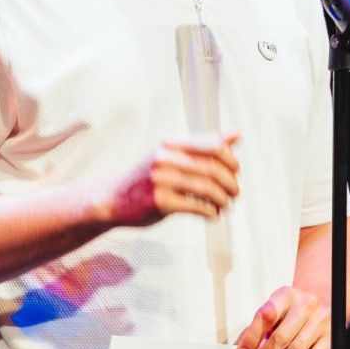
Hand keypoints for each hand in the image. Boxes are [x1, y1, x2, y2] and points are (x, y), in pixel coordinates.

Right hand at [108, 132, 240, 226]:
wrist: (113, 199)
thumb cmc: (148, 177)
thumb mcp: (172, 155)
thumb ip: (204, 145)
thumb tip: (236, 134)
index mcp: (172, 144)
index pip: (214, 146)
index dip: (232, 161)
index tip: (235, 173)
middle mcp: (166, 158)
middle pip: (213, 169)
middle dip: (230, 184)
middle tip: (235, 194)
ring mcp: (161, 180)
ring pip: (207, 188)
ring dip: (223, 200)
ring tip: (225, 205)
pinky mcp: (160, 202)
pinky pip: (196, 206)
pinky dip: (210, 212)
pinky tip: (212, 214)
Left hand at [235, 285, 330, 348]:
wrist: (324, 298)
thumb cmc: (295, 307)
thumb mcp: (278, 307)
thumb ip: (263, 326)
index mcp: (286, 295)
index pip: (266, 316)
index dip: (252, 337)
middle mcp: (306, 305)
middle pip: (280, 338)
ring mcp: (321, 321)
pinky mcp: (332, 337)